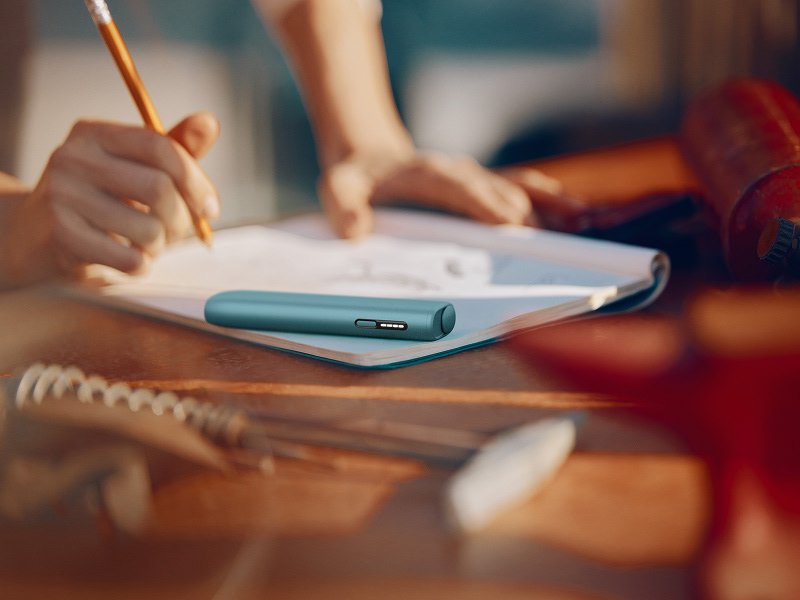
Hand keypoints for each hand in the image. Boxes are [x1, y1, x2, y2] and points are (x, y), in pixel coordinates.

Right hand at [4, 112, 219, 284]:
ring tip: (148, 245)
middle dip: (182, 220)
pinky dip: (141, 266)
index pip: (159, 146)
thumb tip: (210, 122)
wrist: (34, 236)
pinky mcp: (61, 235)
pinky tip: (131, 260)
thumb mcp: (134, 168)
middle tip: (179, 233)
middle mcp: (73, 157)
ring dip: (160, 246)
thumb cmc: (99, 200)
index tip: (210, 209)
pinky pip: (128, 259)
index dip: (195, 181)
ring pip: (148, 229)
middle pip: (159, 188)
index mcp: (94, 133)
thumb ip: (174, 149)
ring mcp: (63, 195)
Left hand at [318, 149, 569, 238]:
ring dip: (548, 203)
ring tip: (581, 221)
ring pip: (516, 186)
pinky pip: (521, 189)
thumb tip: (357, 230)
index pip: (458, 185)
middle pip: (496, 189)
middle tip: (553, 240)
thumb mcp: (337, 187)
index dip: (484, 200)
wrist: (371, 158)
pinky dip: (548, 200)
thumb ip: (343, 206)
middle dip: (524, 212)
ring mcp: (474, 179)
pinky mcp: (482, 188)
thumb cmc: (356, 177)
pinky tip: (575, 215)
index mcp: (425, 172)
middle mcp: (457, 172)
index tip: (509, 218)